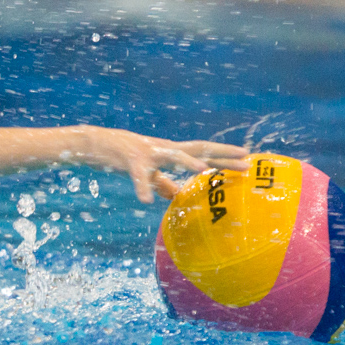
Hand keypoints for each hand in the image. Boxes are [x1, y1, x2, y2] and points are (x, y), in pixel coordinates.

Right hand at [80, 127, 249, 204]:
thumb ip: (163, 183)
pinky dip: (141, 187)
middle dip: (222, 153)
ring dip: (186, 161)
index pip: (204, 153)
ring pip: (172, 155)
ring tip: (203, 170)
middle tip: (246, 158)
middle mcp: (165, 148)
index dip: (226, 156)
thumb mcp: (147, 173)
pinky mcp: (131, 159)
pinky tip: (144, 200)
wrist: (96, 144)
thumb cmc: (123, 158)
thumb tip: (178, 195)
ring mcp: (149, 152)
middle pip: (199, 149)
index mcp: (171, 152)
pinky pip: (138, 175)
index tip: (248, 159)